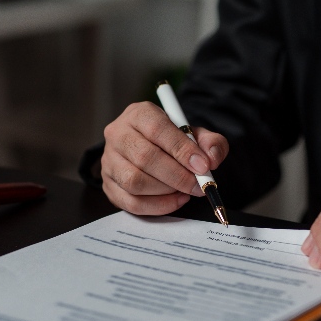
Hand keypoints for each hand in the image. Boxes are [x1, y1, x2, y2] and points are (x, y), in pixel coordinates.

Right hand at [100, 101, 227, 214]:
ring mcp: (109, 161)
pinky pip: (130, 202)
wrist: (153, 150)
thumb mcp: (195, 134)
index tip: (203, 166)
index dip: (182, 150)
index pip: (157, 129)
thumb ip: (210, 142)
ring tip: (185, 191)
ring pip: (135, 181)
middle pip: (145, 157)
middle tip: (198, 185)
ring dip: (166, 192)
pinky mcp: (108, 184)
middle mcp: (117, 134)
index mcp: (138, 114)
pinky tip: (175, 200)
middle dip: (177, 176)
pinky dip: (157, 206)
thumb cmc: (173, 141)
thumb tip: (211, 158)